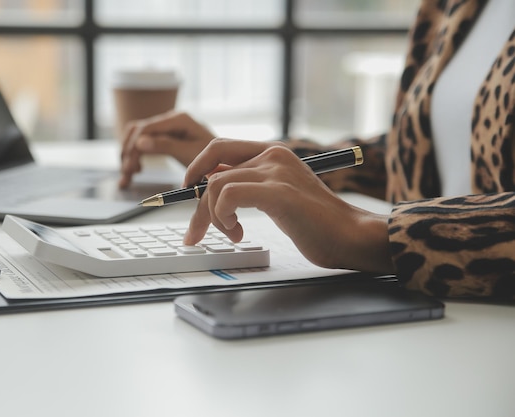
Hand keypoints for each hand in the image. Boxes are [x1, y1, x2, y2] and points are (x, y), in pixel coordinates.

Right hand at [119, 111, 214, 187]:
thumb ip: (166, 146)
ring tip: (129, 174)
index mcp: (178, 119)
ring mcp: (168, 126)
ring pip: (137, 135)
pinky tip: (136, 171)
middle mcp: (171, 118)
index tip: (130, 169)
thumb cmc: (216, 158)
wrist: (228, 161)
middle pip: (137, 130)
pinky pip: (145, 142)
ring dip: (129, 153)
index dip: (134, 148)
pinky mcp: (167, 136)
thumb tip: (140, 142)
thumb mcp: (190, 154)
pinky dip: (136, 155)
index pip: (145, 128)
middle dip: (128, 152)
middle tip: (127, 174)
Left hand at [182, 138, 393, 273]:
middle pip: (212, 170)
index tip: (189, 193)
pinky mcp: (277, 192)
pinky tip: (239, 232)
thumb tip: (211, 192)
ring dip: (214, 217)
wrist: (351, 236)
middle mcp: (273, 155)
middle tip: (193, 233)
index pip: (219, 149)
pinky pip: (227, 196)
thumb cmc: (316, 223)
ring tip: (233, 233)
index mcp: (273, 153)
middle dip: (196, 204)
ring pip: (215, 185)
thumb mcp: (278, 196)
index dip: (197, 169)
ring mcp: (276, 171)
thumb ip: (250, 187)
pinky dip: (223, 217)